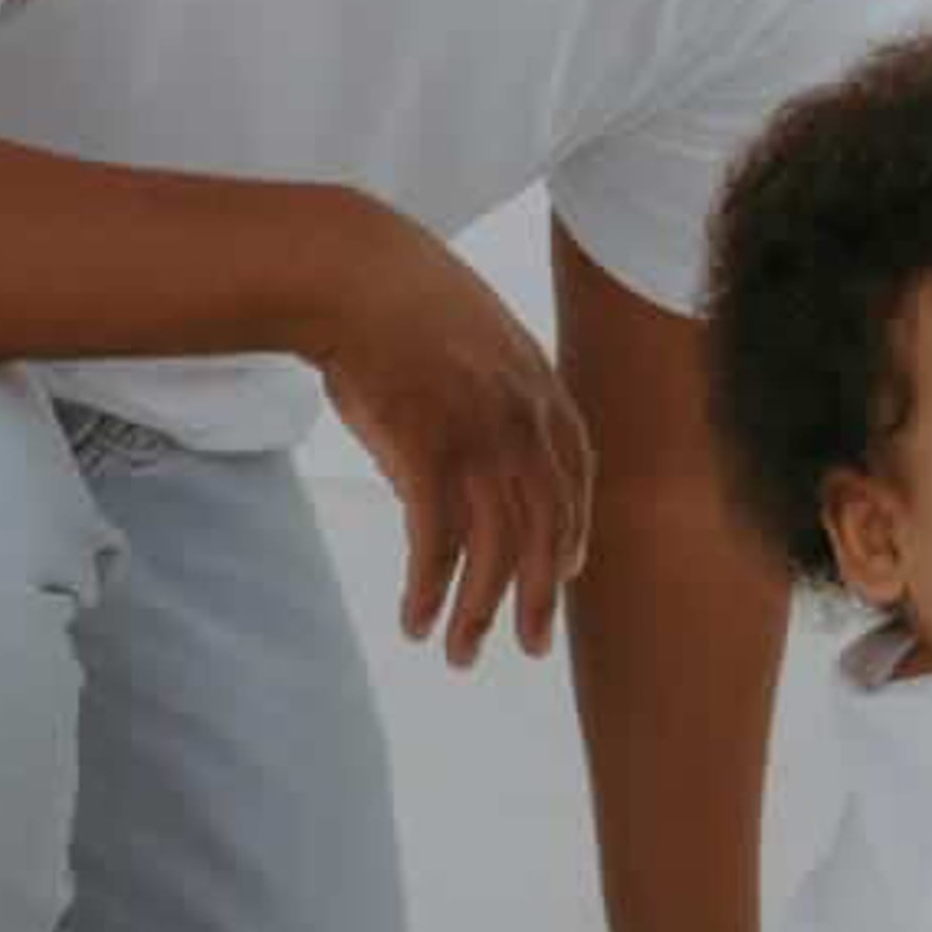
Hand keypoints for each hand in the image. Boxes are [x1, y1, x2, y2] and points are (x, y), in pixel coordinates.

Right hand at [313, 205, 598, 666]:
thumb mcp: (479, 335)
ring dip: (477, 613)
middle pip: (546, 530)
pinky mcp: (427, 455)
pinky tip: (415, 621)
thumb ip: (497, 387)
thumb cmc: (401, 301)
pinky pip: (437, 545)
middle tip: (531, 647)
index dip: (573, 533)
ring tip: (460, 655)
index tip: (568, 574)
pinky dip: (429, 591)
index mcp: (542, 391)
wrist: (355, 275)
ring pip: (493, 551)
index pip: (576, 480)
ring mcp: (479, 440)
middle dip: (538, 597)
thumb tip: (482, 438)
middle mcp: (524, 423)